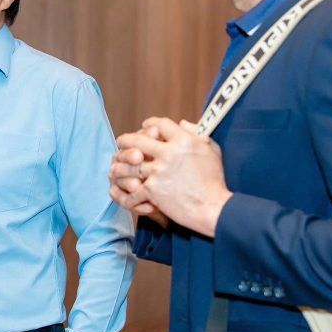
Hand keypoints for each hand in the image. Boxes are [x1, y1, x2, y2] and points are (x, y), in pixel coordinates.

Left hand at [114, 118, 231, 236]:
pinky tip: (125, 192)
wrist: (213, 208)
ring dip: (120, 165)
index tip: (145, 127)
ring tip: (117, 166)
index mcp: (183, 141)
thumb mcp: (211, 150)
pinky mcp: (152, 191)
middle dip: (126, 140)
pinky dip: (126, 193)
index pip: (160, 124)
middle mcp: (168, 153)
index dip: (150, 124)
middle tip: (122, 143)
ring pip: (128, 164)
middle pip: (137, 140)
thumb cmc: (214, 181)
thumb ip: (196, 133)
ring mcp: (158, 172)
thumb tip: (182, 123)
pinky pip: (131, 190)